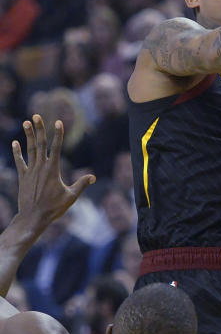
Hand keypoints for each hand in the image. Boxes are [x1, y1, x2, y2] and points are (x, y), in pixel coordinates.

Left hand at [11, 115, 95, 232]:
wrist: (33, 218)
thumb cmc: (54, 208)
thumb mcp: (71, 196)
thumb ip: (81, 184)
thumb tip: (93, 177)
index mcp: (53, 170)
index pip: (56, 147)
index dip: (58, 134)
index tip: (58, 121)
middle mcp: (41, 167)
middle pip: (40, 144)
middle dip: (39, 129)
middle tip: (37, 115)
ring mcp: (30, 172)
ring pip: (30, 150)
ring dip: (28, 136)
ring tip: (26, 122)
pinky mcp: (23, 177)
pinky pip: (19, 162)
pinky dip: (17, 152)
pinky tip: (15, 142)